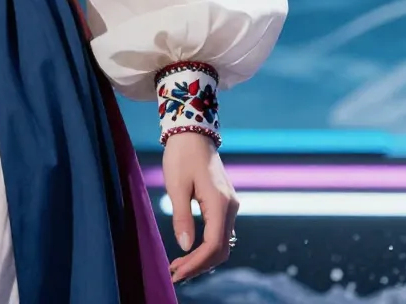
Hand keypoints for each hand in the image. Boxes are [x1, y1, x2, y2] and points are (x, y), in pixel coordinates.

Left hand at [161, 131, 236, 282]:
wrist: (193, 133)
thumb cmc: (182, 156)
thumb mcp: (176, 187)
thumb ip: (181, 217)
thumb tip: (185, 246)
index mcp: (220, 203)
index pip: (213, 245)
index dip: (196, 263)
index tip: (176, 273)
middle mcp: (230, 206)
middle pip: (221, 249)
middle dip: (199, 265)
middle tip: (175, 274)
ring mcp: (230, 205)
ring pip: (222, 243)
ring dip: (203, 258)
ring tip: (179, 266)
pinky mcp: (225, 203)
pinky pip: (220, 233)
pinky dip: (207, 247)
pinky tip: (189, 251)